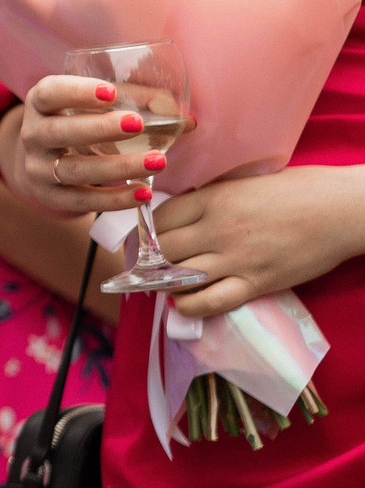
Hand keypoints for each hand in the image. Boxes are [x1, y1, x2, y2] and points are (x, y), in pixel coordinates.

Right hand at [6, 73, 162, 214]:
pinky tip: (143, 191)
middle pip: (59, 132)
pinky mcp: (50, 197)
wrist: (45, 165)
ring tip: (158, 161)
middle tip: (138, 124)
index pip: (50, 93)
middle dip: (99, 128)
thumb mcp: (95, 110)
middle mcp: (32, 135)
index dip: (77, 91)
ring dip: (118, 166)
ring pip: (75, 169)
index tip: (111, 92)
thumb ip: (135, 106)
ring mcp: (38, 168)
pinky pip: (83, 200)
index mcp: (41, 104)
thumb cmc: (80, 127)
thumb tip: (189, 120)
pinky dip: (114, 199)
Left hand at [155, 167, 364, 316]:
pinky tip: (182, 303)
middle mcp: (217, 229)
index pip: (160, 219)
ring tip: (161, 284)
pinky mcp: (257, 283)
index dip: (147, 232)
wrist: (342, 210)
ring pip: (179, 278)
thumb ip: (213, 196)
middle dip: (149, 260)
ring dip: (164, 284)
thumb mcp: (244, 181)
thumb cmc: (299, 189)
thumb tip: (185, 209)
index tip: (145, 238)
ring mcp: (236, 258)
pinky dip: (190, 306)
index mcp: (213, 199)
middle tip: (146, 266)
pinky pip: (211, 301)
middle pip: (163, 251)